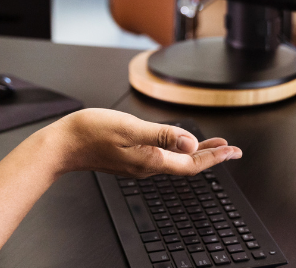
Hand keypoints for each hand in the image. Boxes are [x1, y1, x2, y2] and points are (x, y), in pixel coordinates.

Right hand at [49, 109, 241, 177]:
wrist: (62, 144)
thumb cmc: (90, 133)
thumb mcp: (130, 127)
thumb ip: (161, 135)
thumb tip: (191, 142)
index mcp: (150, 160)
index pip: (191, 163)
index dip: (214, 157)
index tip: (233, 151)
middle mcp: (146, 166)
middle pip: (186, 165)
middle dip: (211, 156)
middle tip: (231, 150)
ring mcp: (137, 164)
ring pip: (175, 161)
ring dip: (195, 153)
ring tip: (212, 146)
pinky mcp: (128, 159)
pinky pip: (161, 158)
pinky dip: (176, 151)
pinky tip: (177, 144)